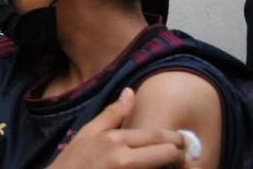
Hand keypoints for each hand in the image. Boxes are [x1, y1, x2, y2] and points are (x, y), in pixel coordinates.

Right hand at [51, 88, 191, 168]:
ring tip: (168, 166)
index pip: (160, 137)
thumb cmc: (72, 163)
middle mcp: (125, 159)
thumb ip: (112, 114)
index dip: (177, 141)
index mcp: (116, 139)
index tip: (180, 144)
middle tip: (180, 158)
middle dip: (180, 155)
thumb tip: (130, 91)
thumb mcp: (87, 133)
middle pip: (170, 154)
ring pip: (164, 168)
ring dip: (170, 167)